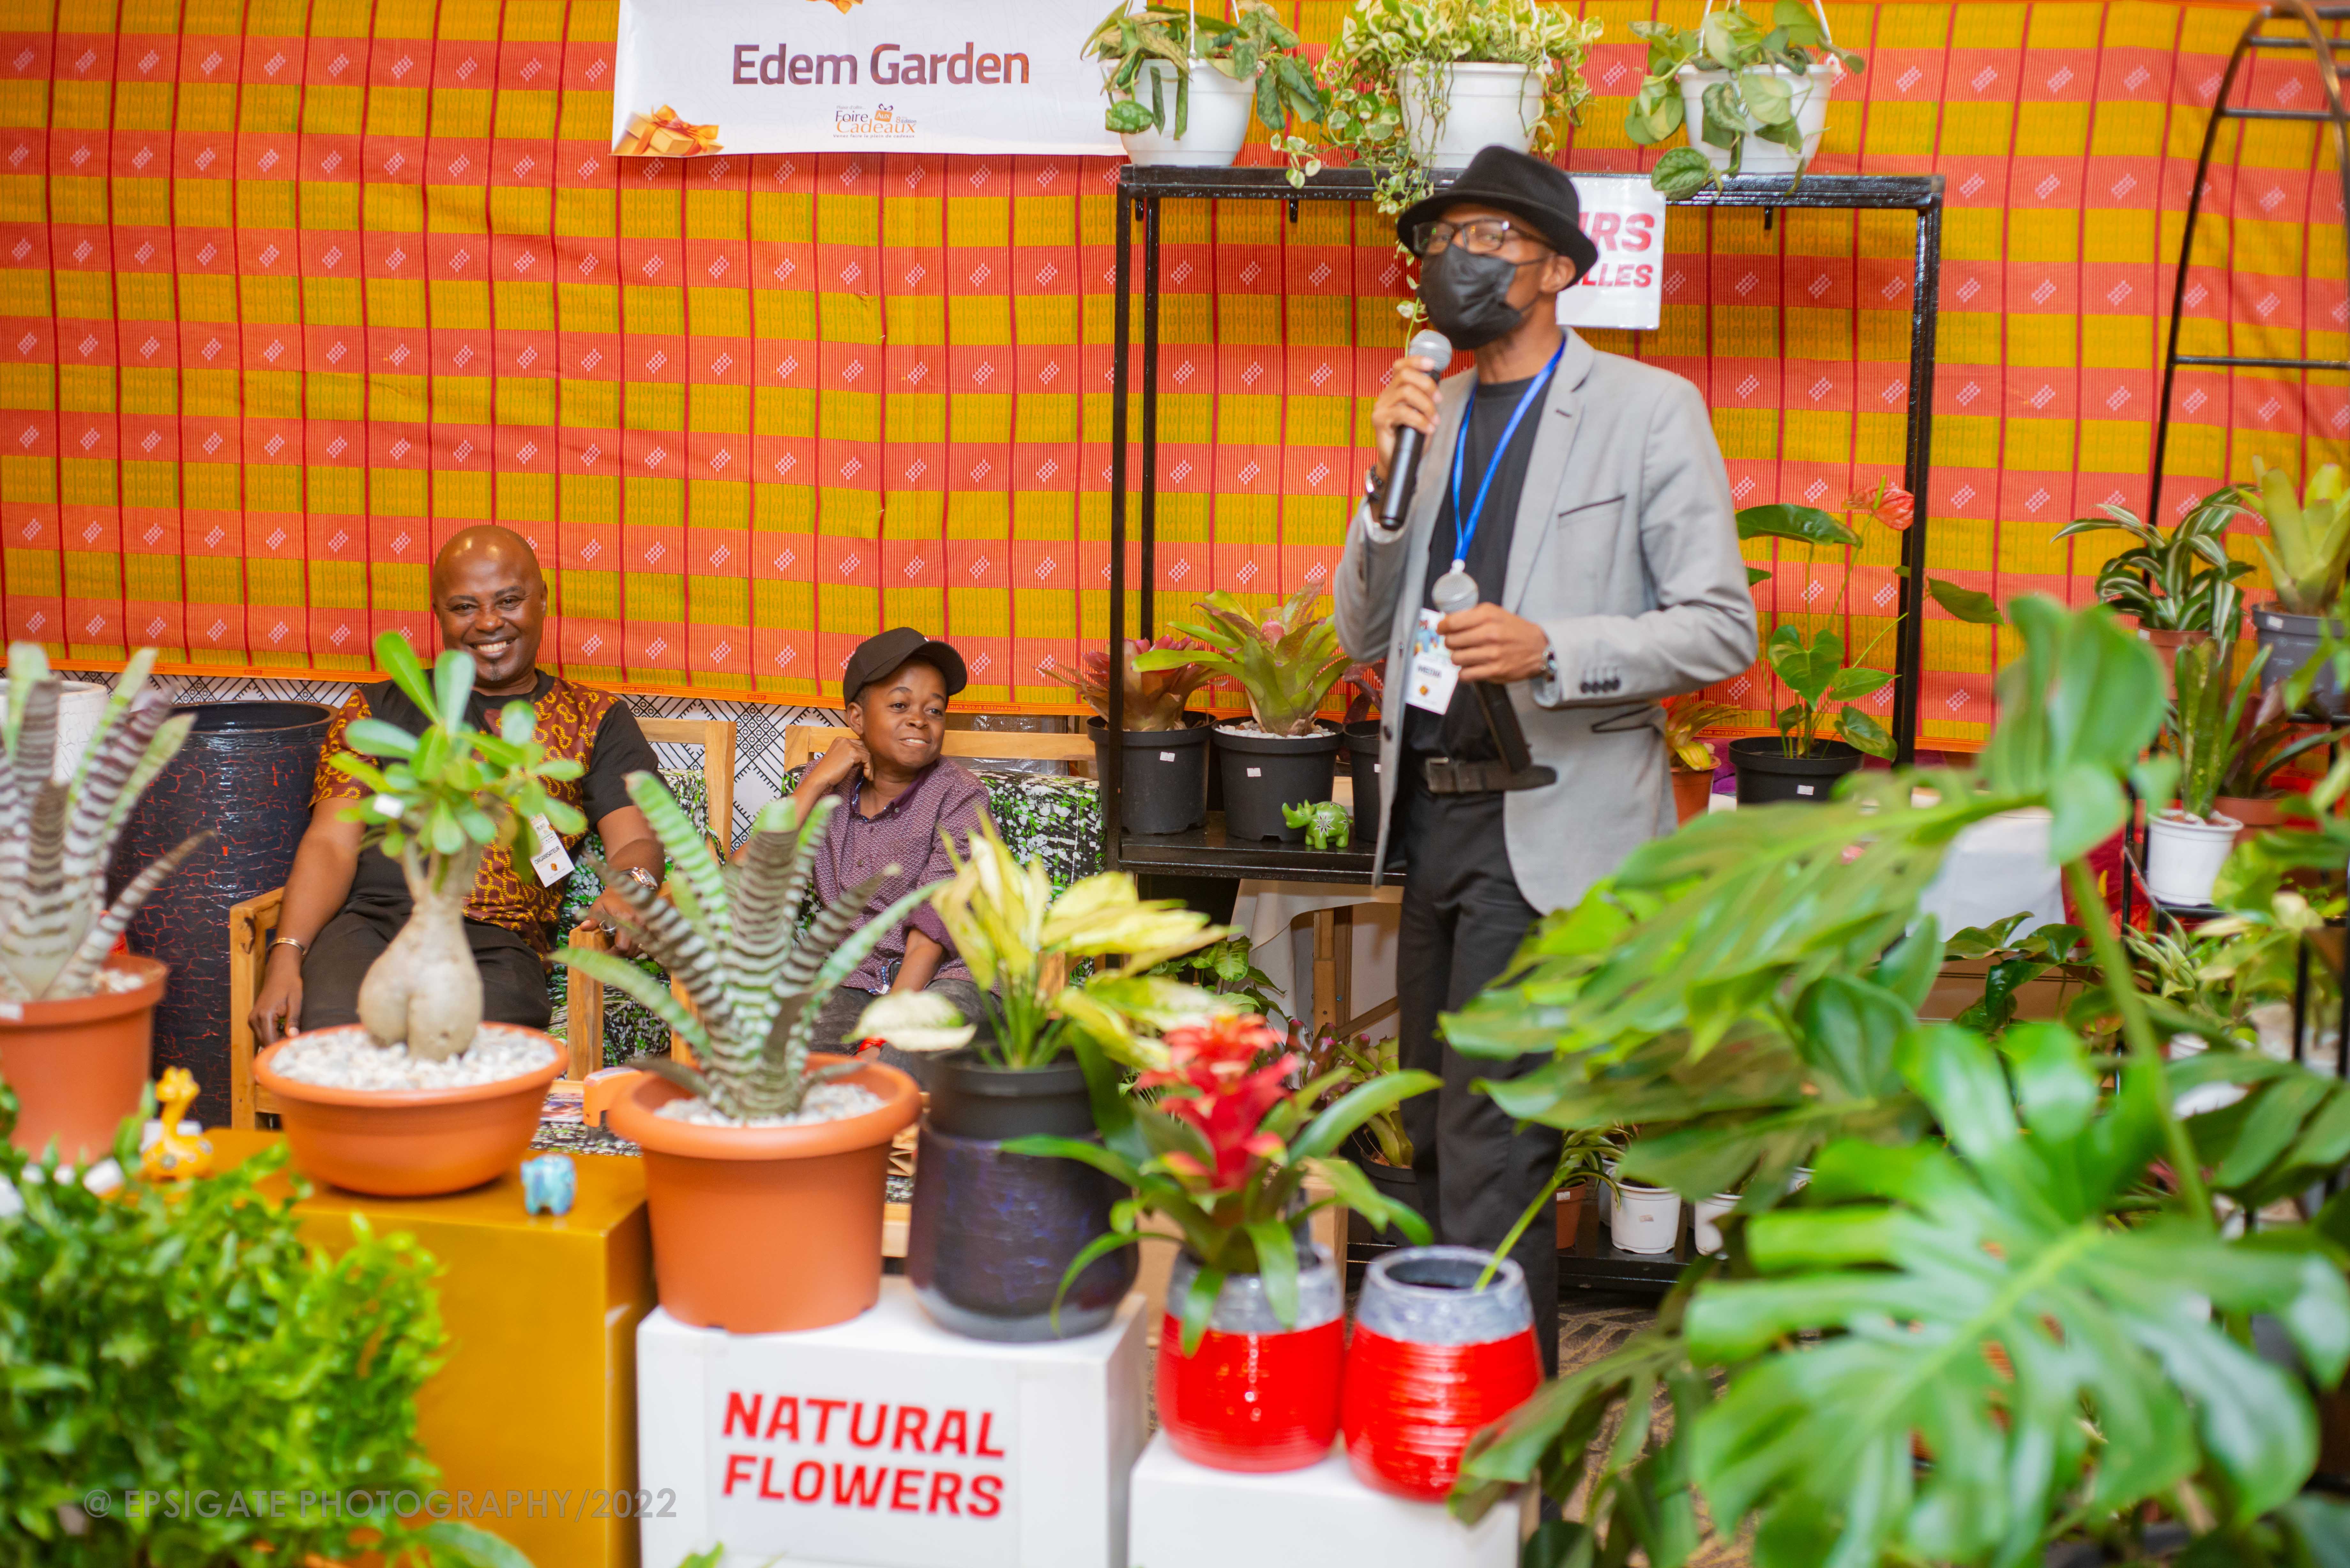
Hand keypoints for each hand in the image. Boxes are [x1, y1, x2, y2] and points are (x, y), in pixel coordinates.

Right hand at [250, 947, 303, 1046]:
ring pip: (263, 1039)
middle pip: (265, 1042)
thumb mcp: (295, 1001)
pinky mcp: (254, 1018)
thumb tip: (292, 1037)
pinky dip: (273, 1034)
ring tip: (292, 1035)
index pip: (270, 1041)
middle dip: (279, 1045)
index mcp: (264, 1015)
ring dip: (276, 1040)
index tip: (295, 1048)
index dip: (281, 1047)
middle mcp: (254, 1019)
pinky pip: (262, 1032)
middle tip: (296, 1043)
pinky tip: (285, 1030)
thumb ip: (293, 1020)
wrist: (280, 972)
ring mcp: (252, 1019)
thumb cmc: (290, 984)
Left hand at [586, 888, 641, 956]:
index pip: (621, 946)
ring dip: (626, 953)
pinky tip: (625, 945)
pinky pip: (643, 945)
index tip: (601, 954)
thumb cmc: (613, 896)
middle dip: (617, 955)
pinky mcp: (649, 928)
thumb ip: (593, 918)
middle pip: (629, 951)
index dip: (611, 953)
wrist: (630, 887)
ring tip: (615, 949)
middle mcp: (639, 925)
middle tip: (606, 953)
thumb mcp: (600, 905)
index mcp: (626, 920)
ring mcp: (647, 927)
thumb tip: (583, 927)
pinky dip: (634, 948)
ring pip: (637, 950)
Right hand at [812, 734, 868, 789]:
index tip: (864, 766)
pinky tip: (866, 775)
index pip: (858, 744)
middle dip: (867, 760)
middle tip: (868, 771)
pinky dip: (868, 768)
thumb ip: (851, 755)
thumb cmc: (829, 771)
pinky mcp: (852, 753)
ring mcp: (848, 745)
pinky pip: (867, 759)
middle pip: (864, 748)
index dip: (863, 755)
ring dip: (869, 765)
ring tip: (868, 775)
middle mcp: (844, 740)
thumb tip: (865, 758)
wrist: (821, 777)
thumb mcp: (840, 759)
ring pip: (867, 753)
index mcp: (840, 740)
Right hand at [1369, 353, 1442, 483]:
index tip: (1432, 364)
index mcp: (1394, 390)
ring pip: (1406, 392)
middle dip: (1427, 385)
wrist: (1396, 461)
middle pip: (1405, 375)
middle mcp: (1385, 396)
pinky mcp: (1379, 420)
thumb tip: (1436, 386)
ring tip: (1434, 420)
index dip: (1416, 361)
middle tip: (1439, 400)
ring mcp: (1381, 407)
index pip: (1401, 366)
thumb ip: (1423, 398)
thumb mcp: (1420, 413)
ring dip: (1426, 405)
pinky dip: (1420, 420)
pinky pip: (1403, 413)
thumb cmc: (1409, 438)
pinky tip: (1427, 429)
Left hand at [1438, 603, 1550, 684]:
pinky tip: (1470, 667)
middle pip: (1451, 642)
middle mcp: (1489, 634)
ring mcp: (1492, 654)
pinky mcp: (1495, 671)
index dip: (1442, 627)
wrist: (1539, 647)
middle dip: (1450, 643)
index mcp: (1487, 616)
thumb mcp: (1495, 613)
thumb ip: (1473, 615)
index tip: (1442, 629)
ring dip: (1457, 658)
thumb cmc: (1514, 629)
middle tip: (1456, 643)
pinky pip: (1465, 675)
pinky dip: (1464, 672)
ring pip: (1456, 659)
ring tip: (1464, 655)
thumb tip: (1447, 621)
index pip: (1452, 623)